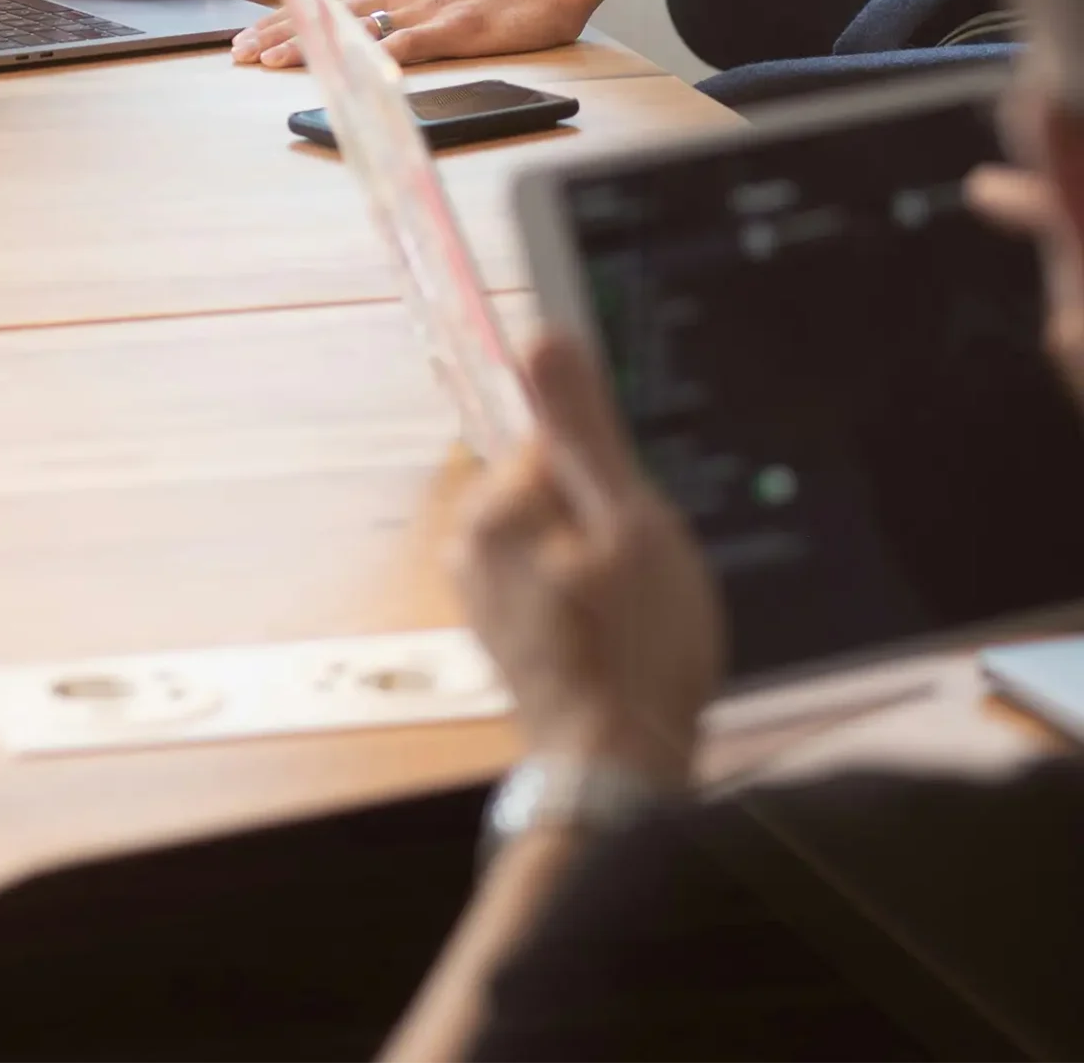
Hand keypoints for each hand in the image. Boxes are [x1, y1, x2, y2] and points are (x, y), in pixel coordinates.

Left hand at [228, 0, 589, 68]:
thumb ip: (391, 7)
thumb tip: (350, 28)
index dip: (281, 17)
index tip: (245, 36)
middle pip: (326, 11)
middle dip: (277, 31)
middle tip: (238, 51)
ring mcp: (424, 8)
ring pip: (353, 25)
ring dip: (308, 43)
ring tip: (270, 60)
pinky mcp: (453, 27)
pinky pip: (409, 43)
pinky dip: (377, 57)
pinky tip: (350, 69)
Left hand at [455, 332, 722, 786]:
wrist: (616, 779)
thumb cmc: (635, 655)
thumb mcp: (629, 523)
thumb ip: (584, 428)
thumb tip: (543, 333)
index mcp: (493, 507)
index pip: (559, 441)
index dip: (615, 479)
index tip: (636, 528)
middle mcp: (470, 544)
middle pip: (558, 487)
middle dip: (608, 522)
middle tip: (641, 582)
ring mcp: (483, 592)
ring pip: (561, 537)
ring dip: (601, 565)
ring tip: (631, 621)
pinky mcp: (503, 631)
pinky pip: (555, 582)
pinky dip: (589, 601)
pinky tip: (616, 643)